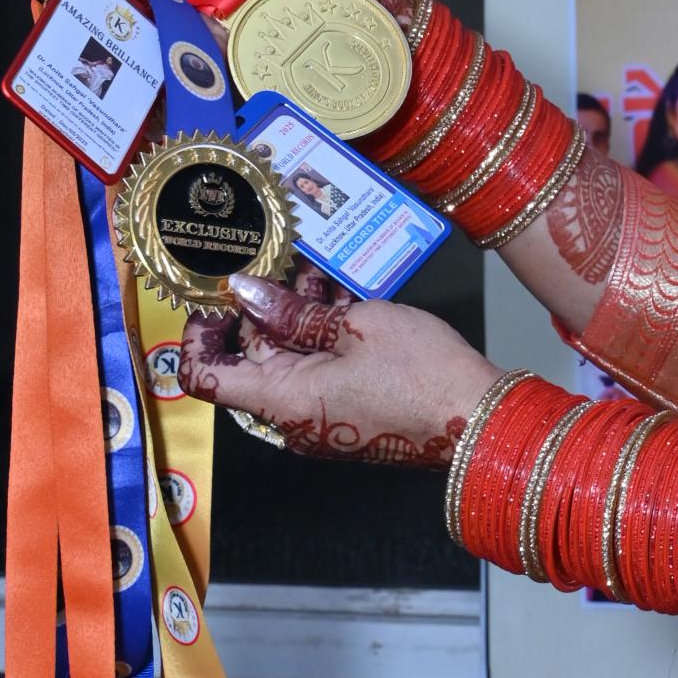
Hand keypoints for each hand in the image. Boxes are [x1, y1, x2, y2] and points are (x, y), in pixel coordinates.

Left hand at [178, 271, 497, 463]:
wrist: (479, 418)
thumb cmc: (423, 376)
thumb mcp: (356, 327)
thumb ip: (294, 312)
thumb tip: (248, 293)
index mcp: (284, 401)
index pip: (206, 377)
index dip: (198, 335)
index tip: (211, 297)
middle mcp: (294, 416)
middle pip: (250, 359)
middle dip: (256, 307)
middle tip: (267, 258)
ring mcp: (322, 414)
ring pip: (288, 357)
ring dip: (293, 312)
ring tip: (307, 262)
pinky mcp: (348, 408)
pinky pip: (318, 366)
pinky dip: (320, 330)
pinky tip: (336, 289)